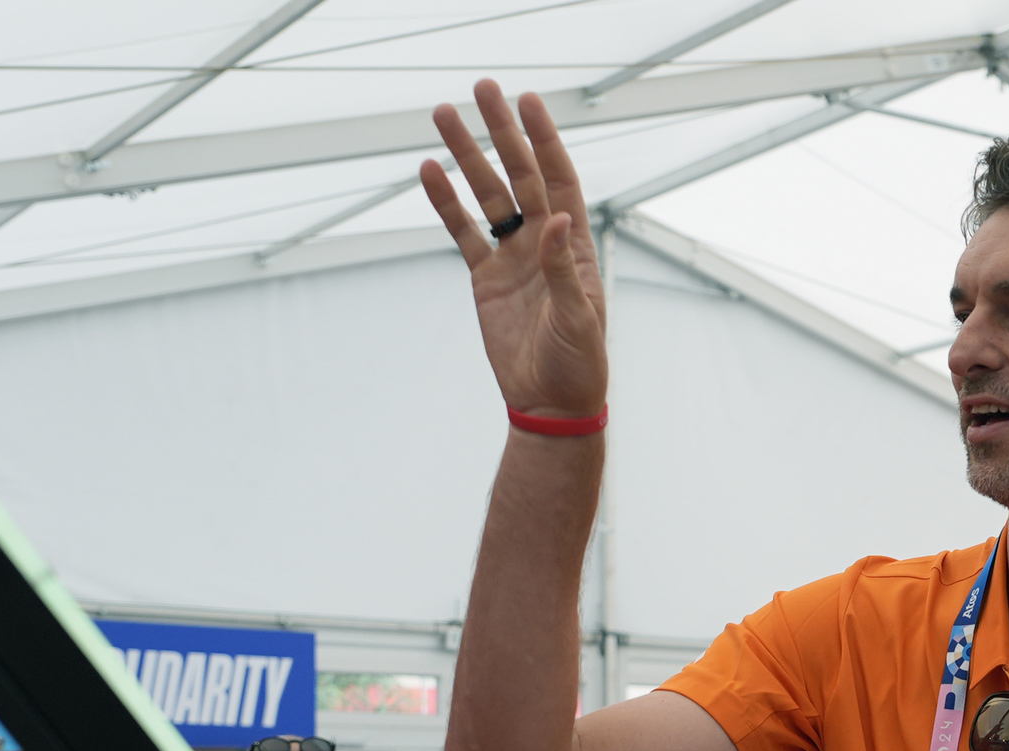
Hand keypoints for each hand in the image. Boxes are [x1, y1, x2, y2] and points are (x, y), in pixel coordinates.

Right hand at [422, 82, 607, 416]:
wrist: (550, 403)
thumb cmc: (579, 363)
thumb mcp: (578, 317)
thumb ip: (562, 268)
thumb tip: (554, 219)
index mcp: (573, 245)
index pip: (558, 179)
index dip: (544, 139)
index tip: (528, 102)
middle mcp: (543, 243)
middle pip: (519, 174)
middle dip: (501, 132)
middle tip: (482, 89)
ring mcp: (512, 257)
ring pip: (486, 195)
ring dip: (467, 156)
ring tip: (443, 115)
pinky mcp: (485, 278)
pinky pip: (463, 232)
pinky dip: (446, 202)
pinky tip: (429, 169)